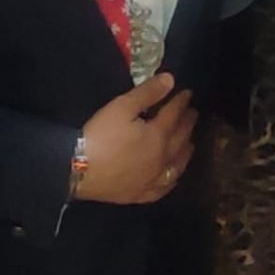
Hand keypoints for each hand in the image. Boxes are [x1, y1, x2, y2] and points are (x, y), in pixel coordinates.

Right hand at [74, 73, 196, 204]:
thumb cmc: (101, 135)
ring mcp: (153, 180)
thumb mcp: (122, 107)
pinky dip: (173, 180)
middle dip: (188, 124)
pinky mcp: (141, 195)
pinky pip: (164, 188)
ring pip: (177, 165)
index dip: (182, 102)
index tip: (187, 93)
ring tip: (190, 143)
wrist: (80, 170)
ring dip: (186, 151)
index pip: (174, 114)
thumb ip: (148, 93)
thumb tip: (171, 80)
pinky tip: (173, 177)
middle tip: (193, 114)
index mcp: (158, 135)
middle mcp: (161, 159)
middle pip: (180, 139)